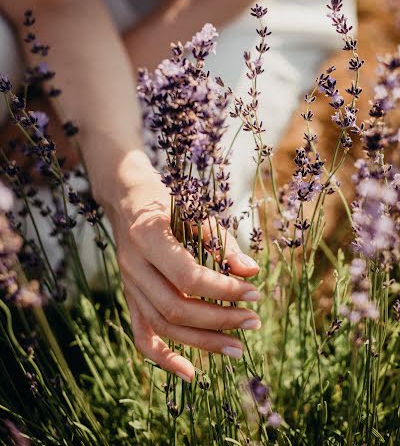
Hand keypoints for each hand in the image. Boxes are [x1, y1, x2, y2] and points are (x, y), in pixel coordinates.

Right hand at [104, 151, 260, 381]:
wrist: (128, 201)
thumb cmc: (168, 202)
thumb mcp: (196, 212)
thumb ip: (222, 243)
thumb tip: (252, 273)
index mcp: (148, 237)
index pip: (188, 277)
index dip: (223, 290)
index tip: (254, 293)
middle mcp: (133, 266)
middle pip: (176, 308)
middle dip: (219, 320)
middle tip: (254, 322)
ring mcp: (128, 285)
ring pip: (163, 326)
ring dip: (202, 342)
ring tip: (238, 348)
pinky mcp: (129, 298)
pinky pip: (142, 335)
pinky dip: (164, 358)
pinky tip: (191, 373)